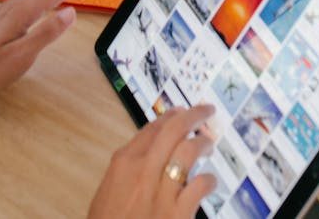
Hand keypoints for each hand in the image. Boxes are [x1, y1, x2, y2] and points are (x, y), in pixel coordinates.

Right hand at [88, 106, 215, 218]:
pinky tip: (210, 182)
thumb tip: (146, 155)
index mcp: (124, 162)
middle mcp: (143, 169)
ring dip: (203, 143)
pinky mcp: (177, 213)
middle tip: (206, 110)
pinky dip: (208, 180)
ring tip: (209, 144)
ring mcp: (161, 190)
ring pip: (189, 151)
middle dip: (193, 115)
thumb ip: (125, 170)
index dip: (170, 117)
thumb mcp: (107, 192)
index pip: (153, 128)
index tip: (181, 112)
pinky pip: (199, 186)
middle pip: (173, 129)